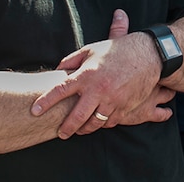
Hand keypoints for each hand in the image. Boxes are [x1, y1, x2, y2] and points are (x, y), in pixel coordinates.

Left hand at [30, 9, 168, 138]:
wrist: (149, 55)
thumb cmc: (118, 50)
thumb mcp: (92, 49)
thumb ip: (72, 60)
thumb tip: (58, 69)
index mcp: (87, 74)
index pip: (60, 90)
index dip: (46, 102)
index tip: (34, 111)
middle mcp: (98, 89)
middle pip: (76, 116)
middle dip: (66, 128)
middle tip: (60, 133)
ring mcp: (112, 100)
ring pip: (93, 123)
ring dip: (84, 129)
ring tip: (79, 130)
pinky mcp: (124, 106)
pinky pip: (110, 122)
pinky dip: (102, 124)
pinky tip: (98, 123)